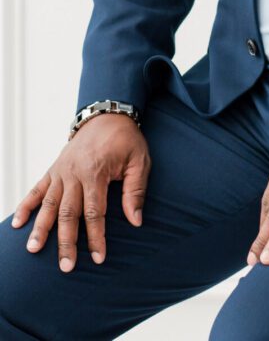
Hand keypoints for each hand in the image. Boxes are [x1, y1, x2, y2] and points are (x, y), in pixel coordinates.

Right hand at [11, 114, 150, 271]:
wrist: (108, 114)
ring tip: (33, 249)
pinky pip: (37, 189)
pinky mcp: (53, 169)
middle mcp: (74, 173)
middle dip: (67, 241)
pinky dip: (26, 206)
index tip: (98, 258)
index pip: (95, 211)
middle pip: (68, 213)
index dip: (96, 237)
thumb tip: (136, 221)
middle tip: (66, 267)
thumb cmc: (126, 139)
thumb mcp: (139, 160)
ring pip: (48, 204)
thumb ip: (135, 190)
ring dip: (41, 228)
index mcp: (96, 171)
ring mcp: (61, 171)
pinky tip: (17, 223)